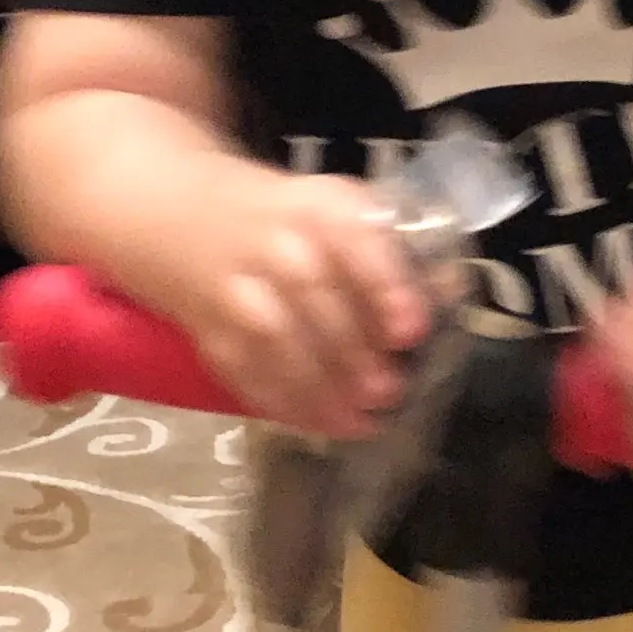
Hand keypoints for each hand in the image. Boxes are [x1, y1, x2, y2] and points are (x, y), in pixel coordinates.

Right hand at [148, 156, 431, 439]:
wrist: (183, 214)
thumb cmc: (288, 220)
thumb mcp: (337, 213)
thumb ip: (389, 252)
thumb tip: (449, 293)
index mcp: (317, 206)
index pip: (353, 239)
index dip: (384, 284)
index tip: (412, 330)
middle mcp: (273, 242)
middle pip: (313, 294)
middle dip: (354, 349)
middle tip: (389, 390)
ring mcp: (234, 287)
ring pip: (276, 338)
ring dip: (320, 387)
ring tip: (359, 421)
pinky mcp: (209, 329)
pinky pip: (244, 370)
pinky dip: (282, 403)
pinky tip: (317, 425)